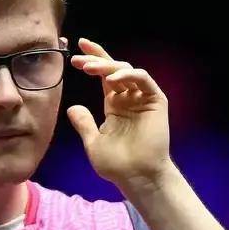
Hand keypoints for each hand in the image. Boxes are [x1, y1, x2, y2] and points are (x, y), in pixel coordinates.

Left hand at [67, 38, 173, 189]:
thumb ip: (84, 124)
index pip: (103, 77)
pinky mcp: (156, 101)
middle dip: (95, 59)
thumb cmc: (117, 165)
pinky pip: (143, 80)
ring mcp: (142, 98)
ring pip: (126, 70)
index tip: (74, 53)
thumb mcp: (93, 143)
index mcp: (114, 105)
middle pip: (113, 69)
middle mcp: (128, 98)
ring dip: (107, 65)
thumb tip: (72, 108)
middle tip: (76, 58)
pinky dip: (128, 74)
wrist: (137, 176)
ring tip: (87, 68)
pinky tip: (112, 78)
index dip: (93, 61)